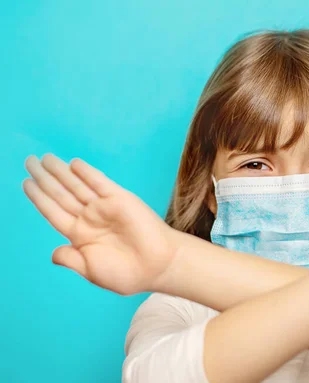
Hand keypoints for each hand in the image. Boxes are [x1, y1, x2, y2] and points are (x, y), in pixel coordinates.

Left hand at [22, 154, 178, 294]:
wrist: (157, 267)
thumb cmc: (127, 274)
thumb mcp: (91, 270)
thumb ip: (70, 259)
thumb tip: (54, 253)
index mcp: (80, 235)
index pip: (54, 212)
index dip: (39, 198)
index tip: (26, 183)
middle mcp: (90, 218)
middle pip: (62, 194)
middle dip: (45, 178)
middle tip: (29, 161)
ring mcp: (104, 207)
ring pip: (77, 186)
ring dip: (61, 171)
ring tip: (45, 158)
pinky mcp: (120, 199)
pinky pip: (100, 183)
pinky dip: (87, 173)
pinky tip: (73, 164)